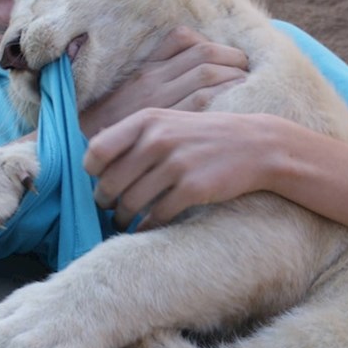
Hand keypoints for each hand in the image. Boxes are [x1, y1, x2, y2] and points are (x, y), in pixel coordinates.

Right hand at [80, 26, 247, 135]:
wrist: (84, 152)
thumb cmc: (109, 130)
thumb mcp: (127, 99)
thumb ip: (152, 84)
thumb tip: (186, 72)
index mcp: (144, 70)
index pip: (185, 40)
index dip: (213, 45)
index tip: (231, 59)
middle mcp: (153, 80)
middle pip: (203, 55)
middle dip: (232, 60)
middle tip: (249, 72)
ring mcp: (159, 100)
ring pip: (206, 75)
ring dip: (233, 79)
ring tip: (248, 88)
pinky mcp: (166, 123)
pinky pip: (202, 101)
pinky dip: (223, 98)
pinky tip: (235, 106)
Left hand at [84, 108, 280, 229]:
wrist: (256, 145)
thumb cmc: (206, 136)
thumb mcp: (169, 122)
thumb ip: (135, 134)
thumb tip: (93, 153)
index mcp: (148, 120)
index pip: (98, 149)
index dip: (91, 171)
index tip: (97, 179)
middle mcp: (158, 140)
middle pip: (110, 181)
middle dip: (104, 200)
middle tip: (108, 207)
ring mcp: (176, 164)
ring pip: (130, 202)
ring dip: (122, 217)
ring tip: (123, 220)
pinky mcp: (193, 188)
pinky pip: (156, 215)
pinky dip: (146, 226)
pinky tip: (146, 227)